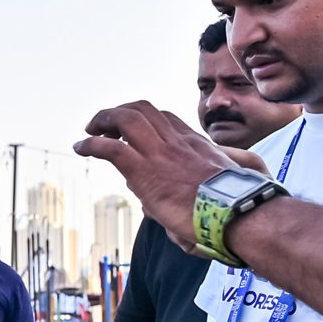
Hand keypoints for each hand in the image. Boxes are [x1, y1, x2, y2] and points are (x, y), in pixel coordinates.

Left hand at [73, 102, 234, 251]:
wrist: (241, 212)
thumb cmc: (241, 205)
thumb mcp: (237, 182)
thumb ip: (219, 180)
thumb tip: (201, 187)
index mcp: (196, 144)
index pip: (166, 119)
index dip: (146, 121)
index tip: (132, 134)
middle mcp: (176, 142)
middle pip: (142, 110)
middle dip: (119, 112)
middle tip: (103, 126)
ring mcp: (160, 154)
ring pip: (125, 119)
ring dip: (102, 120)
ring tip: (88, 132)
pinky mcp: (145, 172)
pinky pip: (110, 148)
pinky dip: (91, 145)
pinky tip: (81, 148)